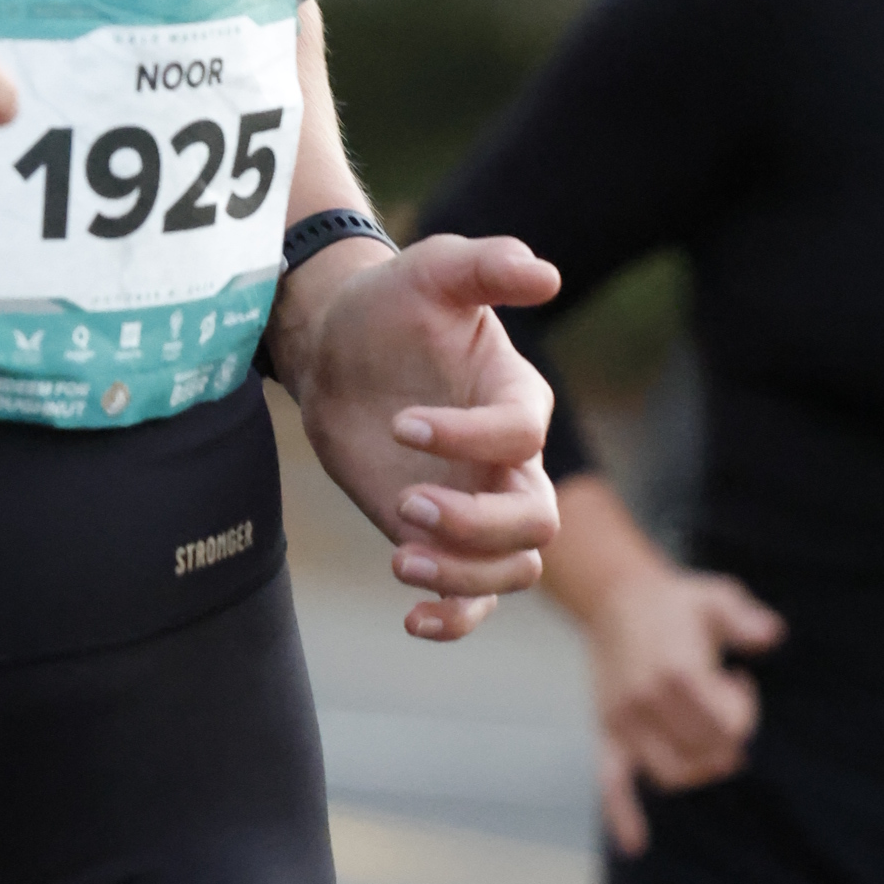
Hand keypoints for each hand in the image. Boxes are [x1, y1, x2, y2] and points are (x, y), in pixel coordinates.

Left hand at [288, 230, 562, 642]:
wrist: (338, 350)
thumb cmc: (391, 305)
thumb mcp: (432, 270)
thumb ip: (485, 265)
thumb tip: (545, 273)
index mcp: (517, 397)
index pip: (521, 435)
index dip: (469, 438)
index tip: (400, 420)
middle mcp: (510, 460)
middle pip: (535, 520)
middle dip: (476, 524)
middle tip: (406, 503)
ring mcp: (478, 504)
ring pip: (514, 568)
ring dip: (464, 574)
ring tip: (402, 557)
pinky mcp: (443, 539)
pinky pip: (474, 599)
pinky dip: (454, 618)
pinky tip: (413, 617)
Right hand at [585, 566, 784, 851]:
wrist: (616, 599)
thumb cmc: (677, 603)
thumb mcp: (716, 598)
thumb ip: (744, 619)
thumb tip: (770, 635)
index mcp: (676, 672)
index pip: (726, 727)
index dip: (743, 713)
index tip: (737, 681)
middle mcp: (646, 701)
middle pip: (705, 753)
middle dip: (727, 737)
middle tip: (725, 703)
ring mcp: (624, 721)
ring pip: (673, 773)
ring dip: (699, 766)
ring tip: (707, 735)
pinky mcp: (606, 733)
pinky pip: (610, 782)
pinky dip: (622, 815)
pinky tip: (635, 846)